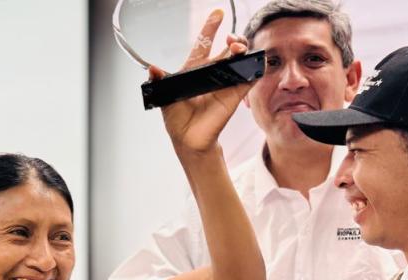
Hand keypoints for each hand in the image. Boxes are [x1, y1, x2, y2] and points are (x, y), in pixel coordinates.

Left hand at [153, 9, 250, 155]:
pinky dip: (255, 68)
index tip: (217, 13)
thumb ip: (160, 80)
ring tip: (237, 48)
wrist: (188, 139)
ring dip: (243, 50)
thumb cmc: (176, 119)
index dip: (210, 27)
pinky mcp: (235, 95)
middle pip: (227, 49)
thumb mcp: (165, 97)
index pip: (204, 43)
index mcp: (194, 70)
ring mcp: (225, 83)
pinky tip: (256, 62)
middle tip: (231, 39)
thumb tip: (152, 69)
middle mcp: (212, 74)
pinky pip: (249, 78)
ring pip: (240, 60)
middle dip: (233, 38)